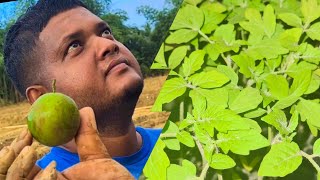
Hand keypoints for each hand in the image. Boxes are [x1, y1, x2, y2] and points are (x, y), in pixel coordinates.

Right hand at [0, 107, 133, 179]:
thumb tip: (84, 109)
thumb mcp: (94, 154)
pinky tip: (51, 169)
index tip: (28, 132)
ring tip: (32, 150)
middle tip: (25, 138)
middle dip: (8, 156)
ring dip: (15, 165)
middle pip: (8, 175)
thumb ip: (86, 133)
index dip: (18, 148)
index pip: (21, 166)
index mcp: (48, 179)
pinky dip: (34, 177)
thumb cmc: (110, 177)